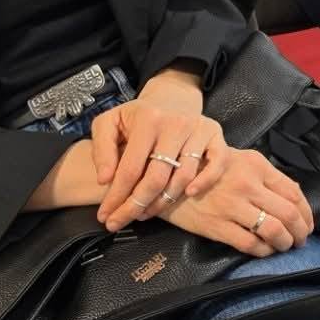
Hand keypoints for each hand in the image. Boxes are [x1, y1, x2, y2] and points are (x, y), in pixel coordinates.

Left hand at [93, 98, 228, 229]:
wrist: (170, 97)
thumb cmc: (136, 117)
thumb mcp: (109, 123)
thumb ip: (101, 149)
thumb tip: (105, 179)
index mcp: (148, 119)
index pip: (131, 169)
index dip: (116, 197)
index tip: (104, 216)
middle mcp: (176, 123)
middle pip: (156, 178)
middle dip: (135, 206)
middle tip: (119, 222)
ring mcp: (198, 129)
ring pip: (183, 177)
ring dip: (162, 203)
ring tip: (144, 213)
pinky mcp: (215, 134)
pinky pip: (217, 163)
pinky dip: (205, 181)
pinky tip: (189, 193)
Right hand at [158, 147, 314, 256]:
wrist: (171, 177)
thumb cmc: (209, 167)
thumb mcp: (242, 159)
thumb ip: (266, 175)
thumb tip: (292, 198)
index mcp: (258, 165)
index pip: (293, 191)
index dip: (306, 212)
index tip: (308, 223)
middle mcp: (249, 184)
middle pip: (287, 212)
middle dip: (300, 231)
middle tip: (301, 240)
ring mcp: (233, 206)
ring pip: (272, 229)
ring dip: (284, 242)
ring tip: (285, 246)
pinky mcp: (217, 226)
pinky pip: (249, 243)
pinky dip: (263, 251)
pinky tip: (265, 251)